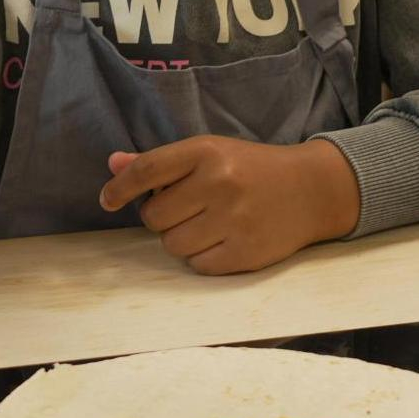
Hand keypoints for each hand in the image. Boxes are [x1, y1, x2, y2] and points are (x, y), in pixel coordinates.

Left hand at [99, 136, 359, 274]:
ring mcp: (234, 220)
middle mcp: (220, 183)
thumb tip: (112, 164)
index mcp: (207, 151)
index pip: (147, 170)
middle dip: (161, 215)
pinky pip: (198, 266)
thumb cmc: (250, 168)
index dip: (119, 188)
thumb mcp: (209, 152)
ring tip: (205, 223)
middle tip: (185, 207)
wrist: (310, 190)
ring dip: (180, 238)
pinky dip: (201, 257)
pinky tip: (221, 239)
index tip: (108, 200)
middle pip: (154, 216)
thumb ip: (160, 162)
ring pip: (172, 245)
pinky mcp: (246, 253)